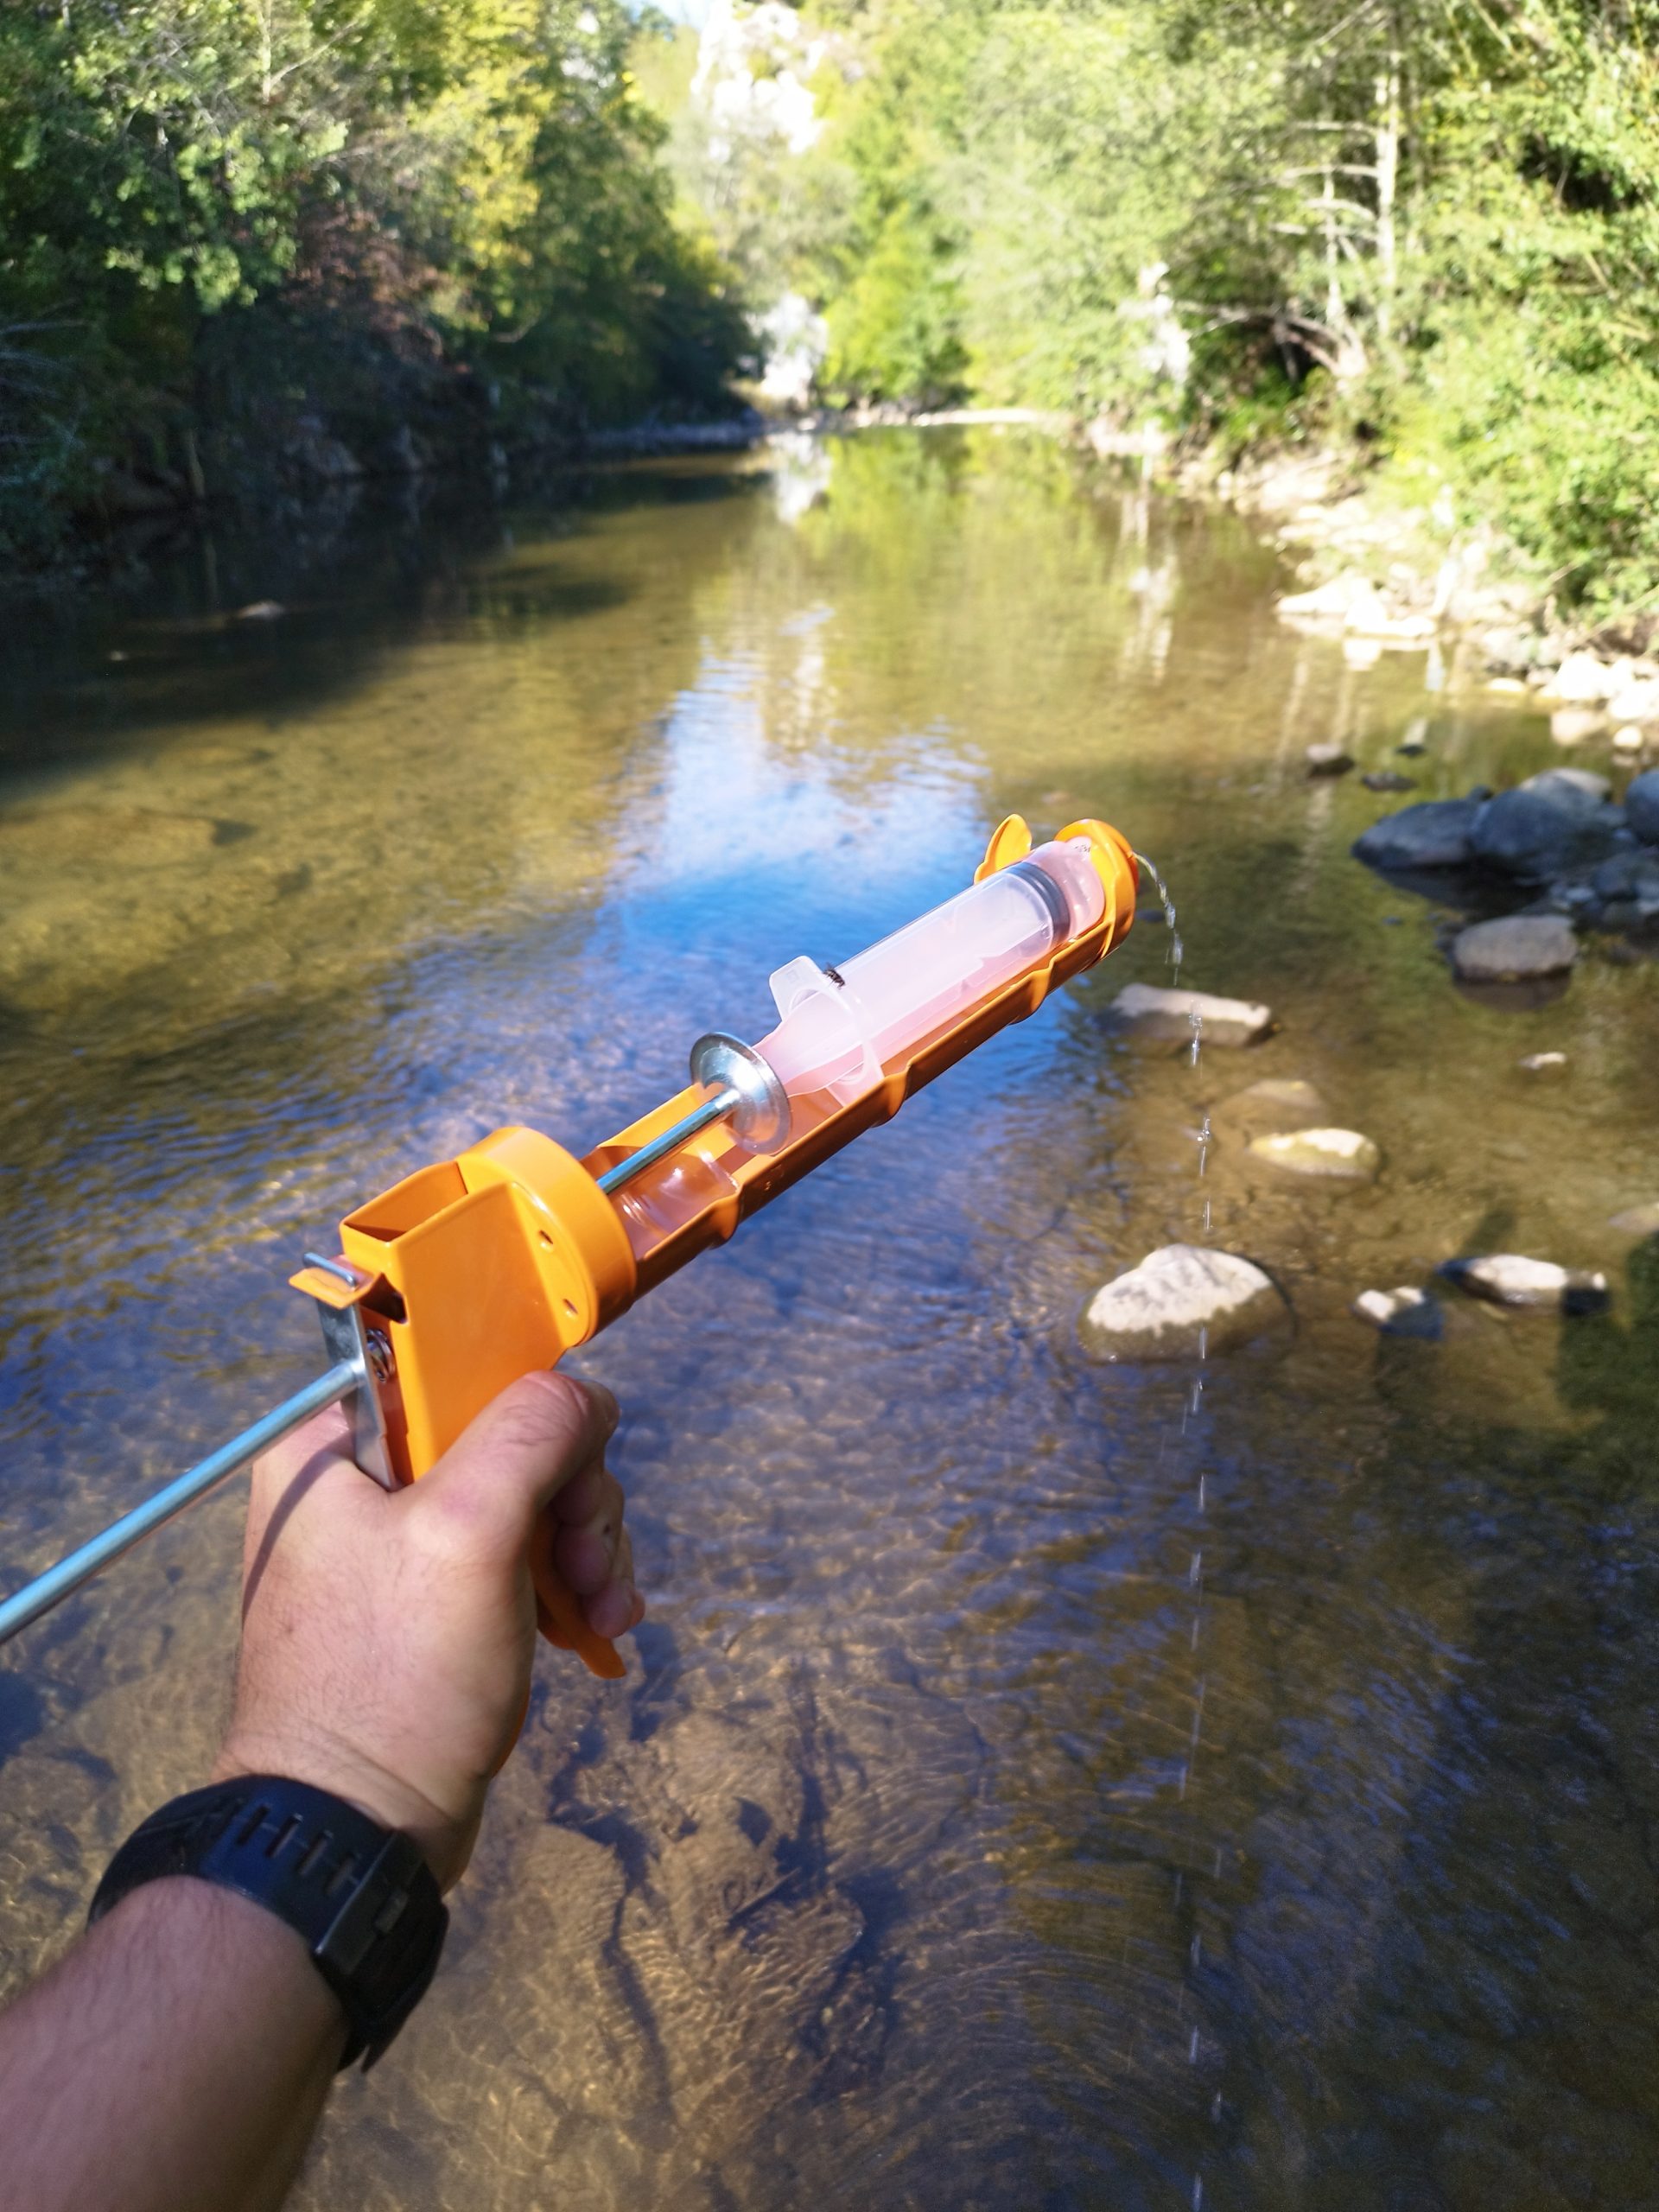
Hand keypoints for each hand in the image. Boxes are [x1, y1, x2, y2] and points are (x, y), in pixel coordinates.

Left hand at [212, 1372, 642, 1889]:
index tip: (569, 1476)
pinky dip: (566, 1588)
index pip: (457, 1367)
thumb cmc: (393, 1682)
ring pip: (529, 1498)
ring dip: (583, 1550)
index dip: (530, 1412)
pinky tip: (593, 1630)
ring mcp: (398, 1549)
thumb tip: (587, 1397)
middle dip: (572, 1500)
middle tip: (584, 1569)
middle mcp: (359, 1483)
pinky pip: (521, 1558)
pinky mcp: (433, 1606)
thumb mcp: (469, 1534)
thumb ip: (531, 1435)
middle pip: (508, 1437)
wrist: (356, 1838)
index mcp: (332, 1443)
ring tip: (600, 1615)